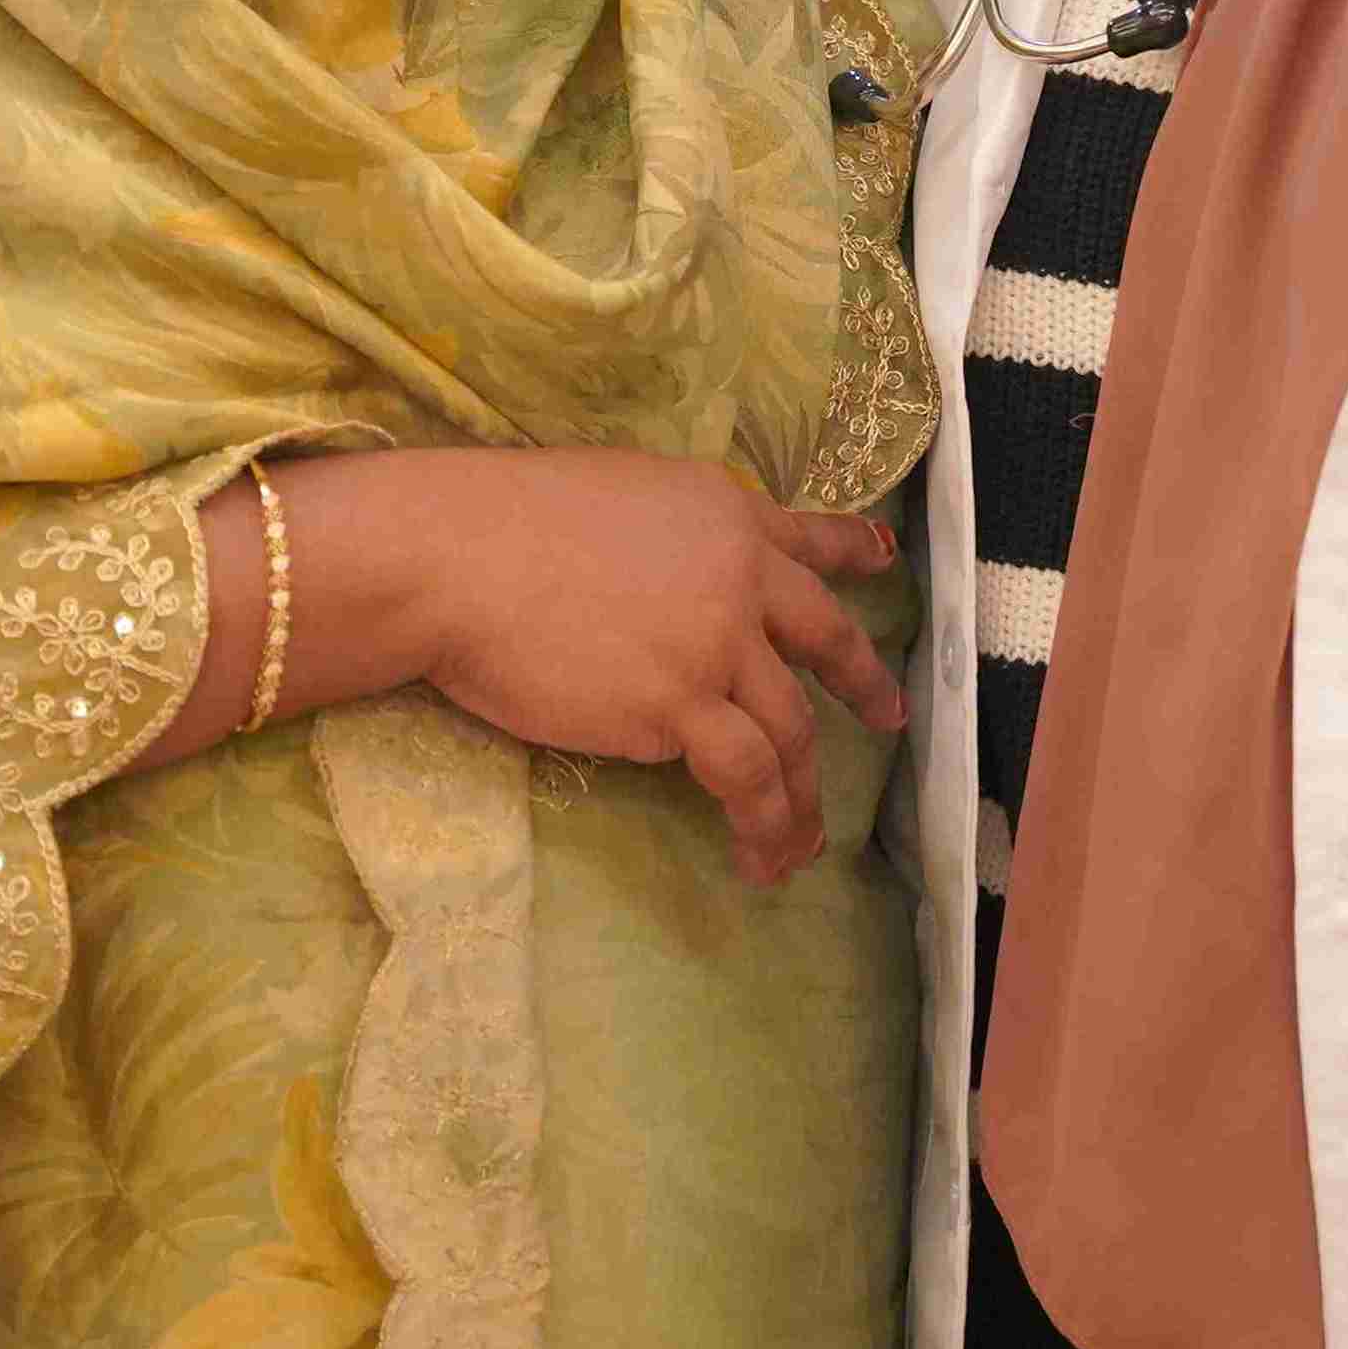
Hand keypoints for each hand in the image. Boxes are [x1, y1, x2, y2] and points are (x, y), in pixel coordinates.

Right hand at [317, 446, 905, 885]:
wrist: (458, 557)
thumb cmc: (506, 520)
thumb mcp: (620, 493)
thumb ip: (671, 539)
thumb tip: (674, 581)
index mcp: (724, 513)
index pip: (807, 535)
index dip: (850, 553)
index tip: (884, 562)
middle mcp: (740, 577)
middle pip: (825, 638)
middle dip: (864, 683)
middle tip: (889, 716)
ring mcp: (717, 645)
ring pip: (792, 729)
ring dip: (804, 794)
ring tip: (805, 843)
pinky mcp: (679, 707)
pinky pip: (746, 775)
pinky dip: (762, 821)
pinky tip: (758, 854)